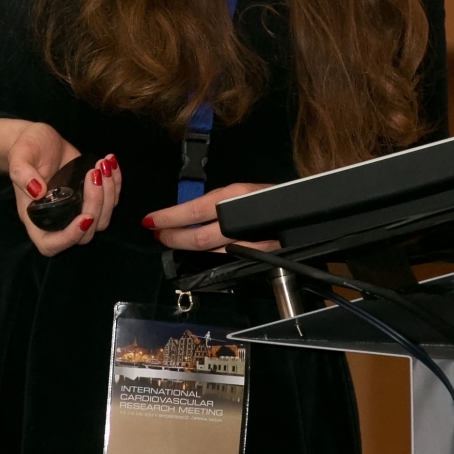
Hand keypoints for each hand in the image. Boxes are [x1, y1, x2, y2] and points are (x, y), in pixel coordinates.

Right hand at [0, 117, 121, 257]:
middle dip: (96, 205)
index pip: (50, 245)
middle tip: (94, 174)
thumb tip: (37, 190)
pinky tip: (111, 161)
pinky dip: (116, 183)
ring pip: (102, 220)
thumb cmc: (25, 150)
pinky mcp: (91, 197)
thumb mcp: (19, 157)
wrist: (41, 140)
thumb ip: (22, 173)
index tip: (85, 216)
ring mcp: (77, 210)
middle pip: (85, 233)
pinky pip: (111, 201)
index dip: (70, 238)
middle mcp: (58, 220)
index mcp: (35, 218)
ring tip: (103, 164)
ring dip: (110, 194)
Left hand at [142, 183, 278, 254]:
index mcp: (235, 196)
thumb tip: (184, 215)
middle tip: (159, 235)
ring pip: (213, 253)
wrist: (303, 208)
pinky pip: (229, 261)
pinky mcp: (261, 255)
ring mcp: (253, 240)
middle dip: (175, 238)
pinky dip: (211, 259)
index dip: (169, 218)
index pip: (194, 210)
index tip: (150, 221)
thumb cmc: (267, 196)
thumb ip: (215, 204)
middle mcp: (243, 218)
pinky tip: (200, 255)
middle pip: (200, 237)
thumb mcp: (240, 192)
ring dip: (189, 250)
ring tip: (173, 242)